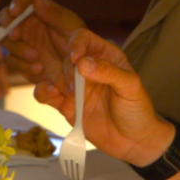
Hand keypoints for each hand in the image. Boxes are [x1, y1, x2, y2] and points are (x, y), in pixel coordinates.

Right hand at [0, 0, 84, 90]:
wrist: (80, 68)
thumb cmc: (78, 40)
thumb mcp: (70, 25)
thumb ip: (53, 14)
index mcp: (39, 10)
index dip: (16, 3)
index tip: (15, 12)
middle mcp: (26, 24)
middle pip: (5, 17)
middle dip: (7, 25)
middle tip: (16, 35)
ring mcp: (22, 42)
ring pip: (5, 40)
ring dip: (17, 48)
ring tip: (36, 56)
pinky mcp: (21, 61)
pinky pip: (13, 61)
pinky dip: (23, 65)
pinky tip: (39, 68)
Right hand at [34, 29, 172, 165]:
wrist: (134, 141)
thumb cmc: (137, 110)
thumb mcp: (131, 87)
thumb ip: (109, 72)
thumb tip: (83, 62)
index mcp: (105, 56)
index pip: (83, 38)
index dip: (76, 43)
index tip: (76, 58)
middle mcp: (87, 68)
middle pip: (66, 57)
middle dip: (67, 70)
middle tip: (75, 87)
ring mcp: (75, 87)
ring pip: (53, 73)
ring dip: (56, 80)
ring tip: (68, 94)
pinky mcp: (65, 105)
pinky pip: (45, 93)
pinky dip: (42, 91)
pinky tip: (50, 94)